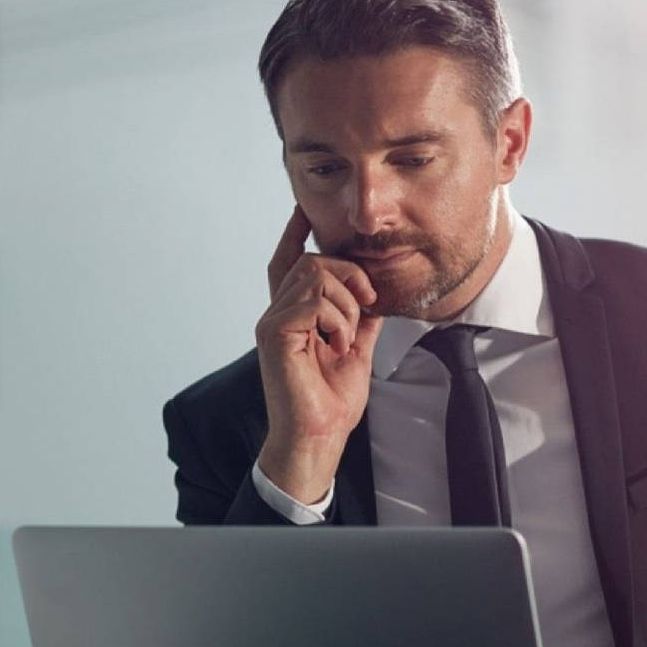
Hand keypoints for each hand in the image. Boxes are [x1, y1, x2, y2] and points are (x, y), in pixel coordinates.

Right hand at [254, 206, 383, 502]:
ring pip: (315, 275)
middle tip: (366, 307)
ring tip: (347, 337)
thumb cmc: (332, 401)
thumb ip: (361, 319)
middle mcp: (276, 313)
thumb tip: (375, 297)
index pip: (288, 263)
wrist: (320, 435)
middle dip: (349, 276)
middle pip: (312, 261)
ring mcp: (271, 322)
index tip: (303, 210)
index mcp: (293, 315)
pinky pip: (313, 298)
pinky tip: (337, 343)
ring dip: (346, 304)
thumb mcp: (357, 349)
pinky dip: (337, 318)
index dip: (295, 234)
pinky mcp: (273, 333)